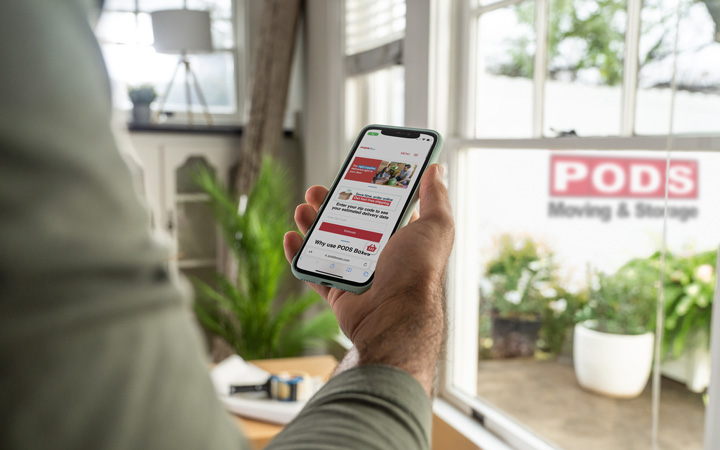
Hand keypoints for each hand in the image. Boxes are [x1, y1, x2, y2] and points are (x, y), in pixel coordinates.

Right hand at [283, 164, 453, 395]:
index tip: (350, 172)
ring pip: (327, 244)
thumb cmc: (418, 271)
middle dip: (330, 203)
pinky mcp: (338, 293)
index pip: (381, 207)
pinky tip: (291, 237)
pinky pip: (312, 271)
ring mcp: (356, 275)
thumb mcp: (436, 225)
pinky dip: (298, 254)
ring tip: (302, 208)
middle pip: (348, 222)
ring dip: (311, 224)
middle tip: (316, 190)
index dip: (365, 189)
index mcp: (402, 238)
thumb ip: (436, 197)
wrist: (395, 316)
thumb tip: (436, 168)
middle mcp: (379, 255)